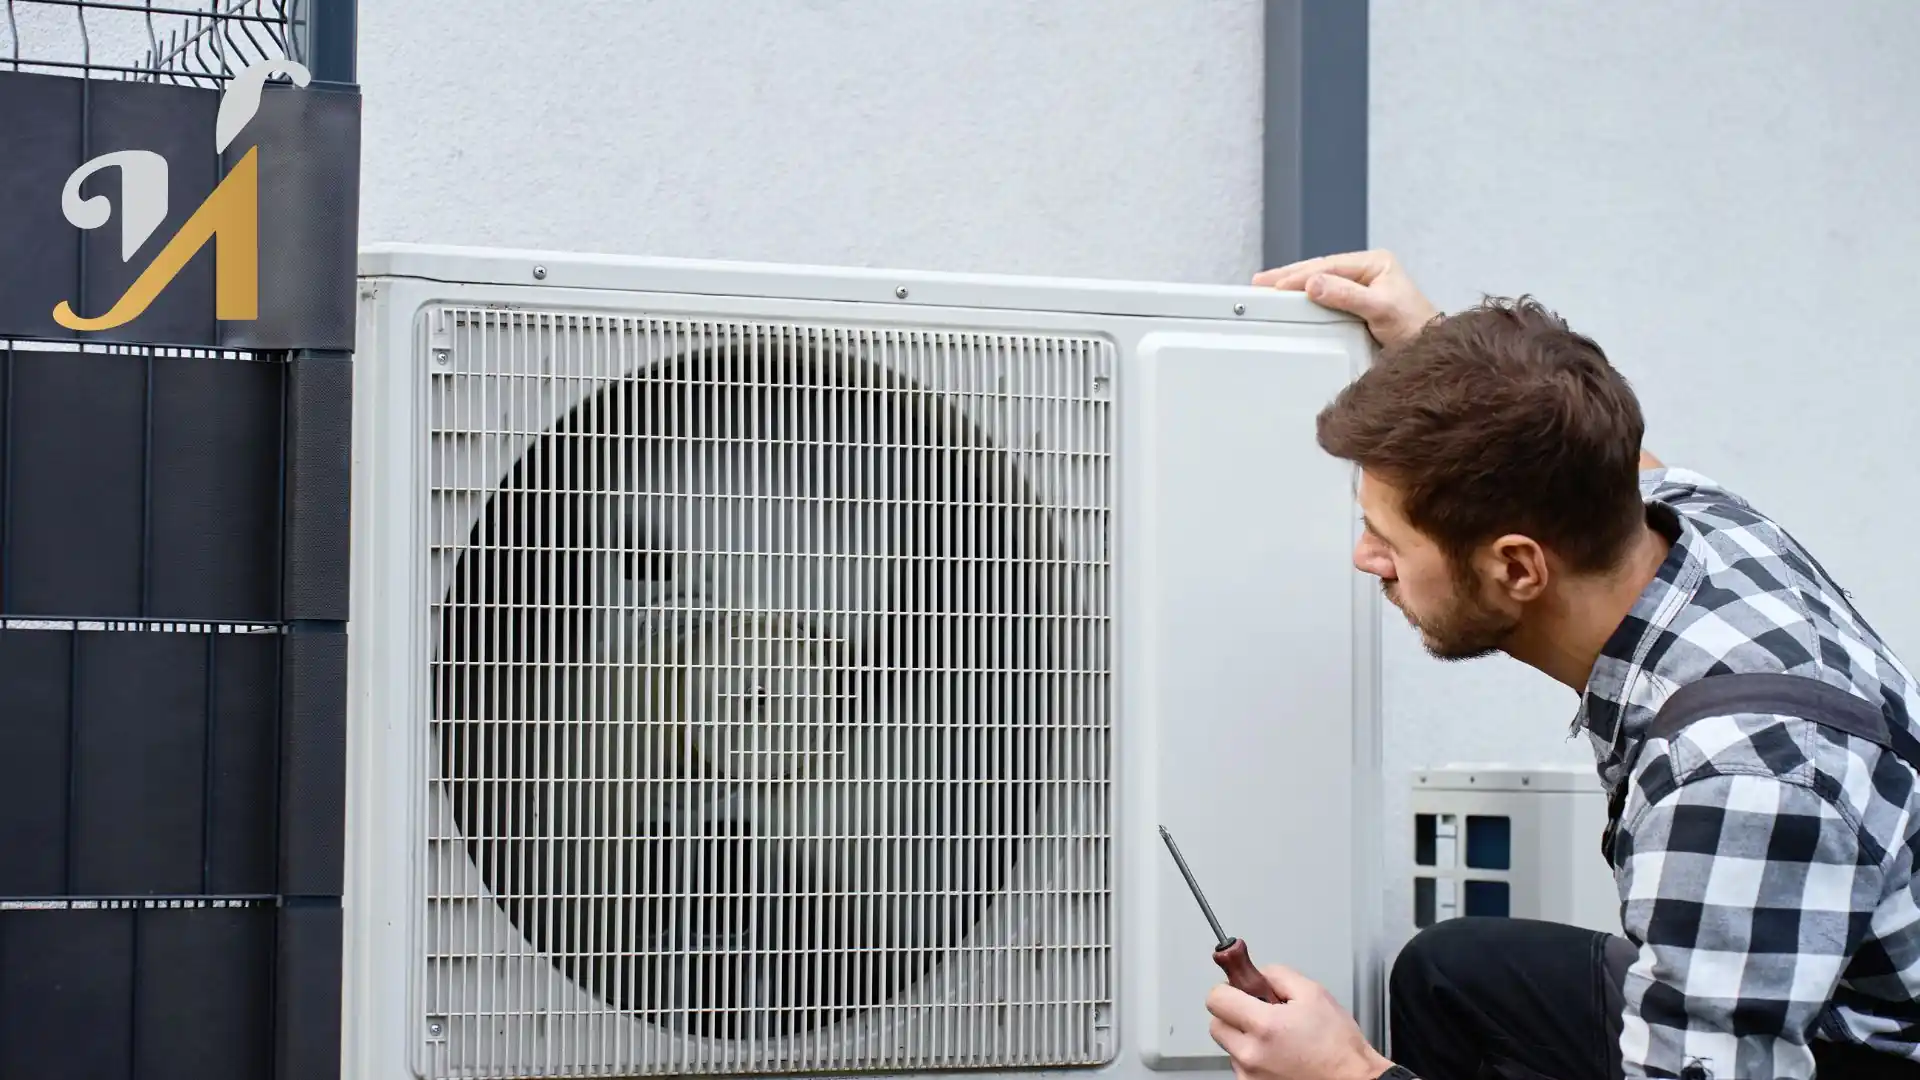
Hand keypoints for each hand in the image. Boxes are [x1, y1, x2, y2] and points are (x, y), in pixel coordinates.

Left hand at [1206, 964, 1394, 1079]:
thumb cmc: (1338, 1046)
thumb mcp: (1313, 993)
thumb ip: (1277, 975)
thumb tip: (1255, 972)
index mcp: (1264, 1026)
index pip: (1216, 998)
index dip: (1229, 988)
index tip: (1240, 988)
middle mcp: (1251, 1054)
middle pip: (1217, 1023)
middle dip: (1235, 1013)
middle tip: (1260, 1012)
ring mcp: (1250, 1076)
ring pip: (1230, 1046)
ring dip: (1245, 1037)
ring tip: (1277, 1037)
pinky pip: (1241, 1066)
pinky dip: (1253, 1058)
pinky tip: (1278, 1054)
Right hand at [1252, 250, 1439, 348]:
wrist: (1430, 352)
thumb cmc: (1416, 329)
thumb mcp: (1380, 308)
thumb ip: (1347, 295)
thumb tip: (1314, 284)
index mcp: (1375, 263)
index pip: (1329, 265)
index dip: (1301, 275)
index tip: (1278, 284)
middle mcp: (1367, 273)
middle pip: (1321, 270)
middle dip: (1290, 276)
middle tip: (1262, 281)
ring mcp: (1361, 289)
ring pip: (1321, 282)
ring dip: (1296, 286)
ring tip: (1269, 288)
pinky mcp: (1356, 307)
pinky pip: (1326, 298)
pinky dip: (1307, 300)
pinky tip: (1293, 302)